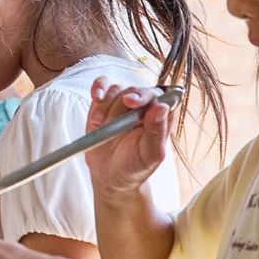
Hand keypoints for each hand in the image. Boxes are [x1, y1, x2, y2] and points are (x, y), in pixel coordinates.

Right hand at [84, 78, 173, 197]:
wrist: (109, 172)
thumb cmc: (135, 165)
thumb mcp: (149, 154)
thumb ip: (157, 132)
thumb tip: (162, 107)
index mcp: (160, 116)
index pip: (160, 97)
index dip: (147, 96)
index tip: (135, 103)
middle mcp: (143, 106)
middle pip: (137, 89)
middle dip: (127, 99)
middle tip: (121, 109)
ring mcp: (123, 103)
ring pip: (117, 89)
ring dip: (108, 106)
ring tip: (103, 125)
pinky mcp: (105, 102)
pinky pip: (102, 85)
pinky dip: (98, 88)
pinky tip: (97, 97)